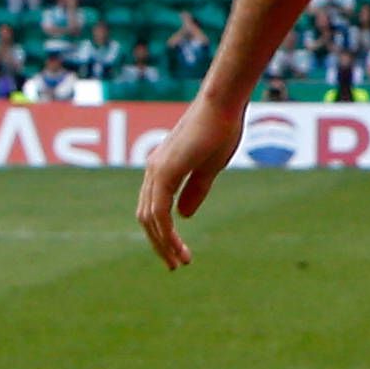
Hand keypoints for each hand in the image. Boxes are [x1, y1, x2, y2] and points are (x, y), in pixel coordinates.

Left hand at [137, 88, 243, 269]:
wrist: (222, 105)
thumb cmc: (220, 129)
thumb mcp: (210, 167)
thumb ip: (195, 190)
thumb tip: (184, 216)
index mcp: (163, 169)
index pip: (154, 209)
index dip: (163, 233)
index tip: (179, 252)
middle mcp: (153, 171)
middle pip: (147, 217)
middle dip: (160, 244)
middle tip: (176, 264)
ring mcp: (156, 170)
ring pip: (150, 218)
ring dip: (163, 243)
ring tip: (179, 261)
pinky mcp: (165, 171)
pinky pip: (158, 210)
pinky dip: (165, 231)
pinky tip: (177, 245)